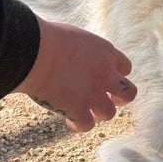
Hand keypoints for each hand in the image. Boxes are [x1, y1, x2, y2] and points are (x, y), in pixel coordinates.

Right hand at [13, 17, 137, 131]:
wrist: (33, 51)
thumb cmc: (45, 38)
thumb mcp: (74, 36)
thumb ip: (84, 51)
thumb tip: (76, 58)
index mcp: (106, 53)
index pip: (125, 67)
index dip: (117, 75)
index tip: (106, 78)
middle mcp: (105, 75)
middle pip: (129, 93)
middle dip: (119, 99)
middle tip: (107, 100)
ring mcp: (93, 94)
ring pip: (109, 113)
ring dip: (98, 113)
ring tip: (84, 110)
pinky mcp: (78, 109)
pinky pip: (86, 125)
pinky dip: (78, 125)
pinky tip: (68, 119)